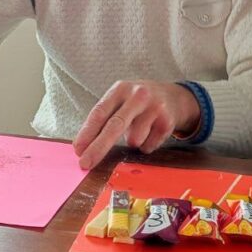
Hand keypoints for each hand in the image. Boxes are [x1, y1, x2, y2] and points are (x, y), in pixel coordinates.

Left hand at [73, 80, 200, 168]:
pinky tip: (151, 132)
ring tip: (138, 130)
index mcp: (121, 89)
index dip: (87, 132)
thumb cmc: (138, 103)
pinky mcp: (167, 121)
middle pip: (115, 125)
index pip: (100, 112)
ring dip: (132, 142)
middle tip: (85, 163)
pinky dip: (146, 145)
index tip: (78, 150)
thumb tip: (84, 147)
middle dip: (98, 147)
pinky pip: (148, 146)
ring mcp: (155, 107)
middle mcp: (139, 95)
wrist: (174, 97)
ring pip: (133, 140)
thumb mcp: (121, 101)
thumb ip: (105, 118)